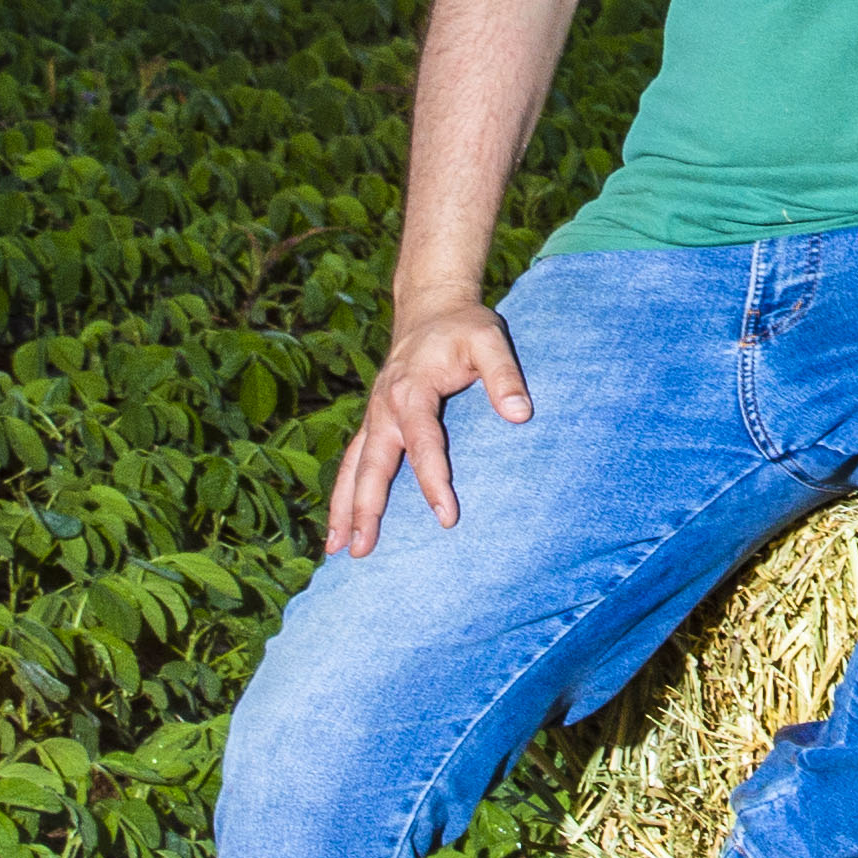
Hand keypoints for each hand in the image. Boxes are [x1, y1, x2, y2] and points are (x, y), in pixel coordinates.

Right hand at [326, 303, 531, 553]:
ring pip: (352, 467)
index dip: (433, 480)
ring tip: (336, 550)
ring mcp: (374, 415)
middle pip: (372, 464)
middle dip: (366, 508)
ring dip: (343, 508)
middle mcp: (384, 406)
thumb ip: (505, 375)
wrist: (430, 307)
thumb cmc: (464, 327)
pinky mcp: (373, 421)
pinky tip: (340, 523)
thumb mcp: (490, 339)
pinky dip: (343, 492)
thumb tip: (521, 414)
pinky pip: (352, 461)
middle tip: (362, 550)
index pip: (423, 442)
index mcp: (412, 389)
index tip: (446, 516)